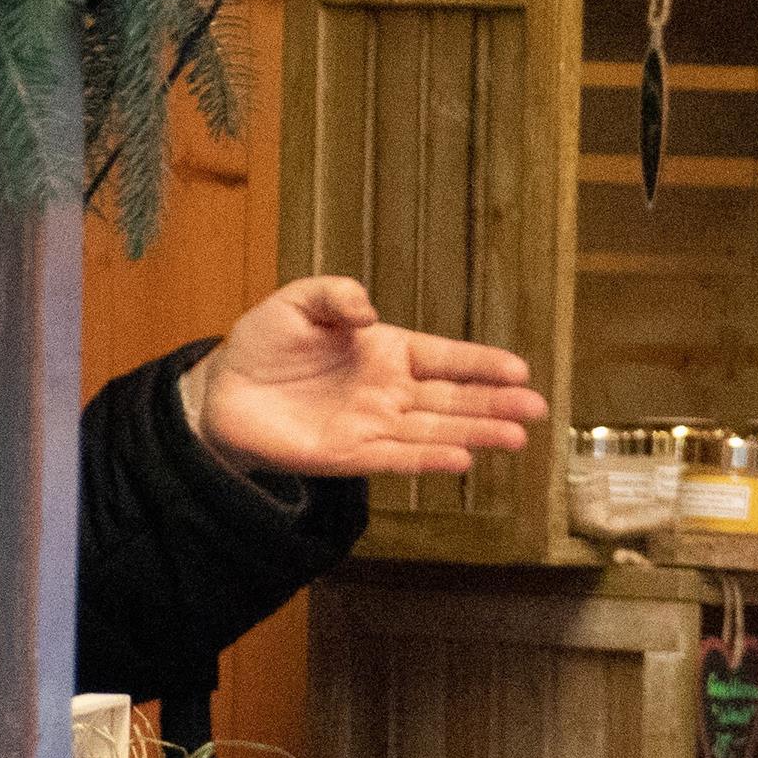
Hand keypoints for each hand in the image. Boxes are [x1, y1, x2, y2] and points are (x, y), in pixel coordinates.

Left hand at [187, 278, 547, 478]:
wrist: (221, 392)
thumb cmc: (266, 343)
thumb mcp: (299, 302)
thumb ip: (336, 296)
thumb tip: (370, 312)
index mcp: (388, 351)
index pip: (446, 358)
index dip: (482, 364)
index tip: (519, 370)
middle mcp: (390, 391)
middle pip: (453, 398)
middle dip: (496, 404)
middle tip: (536, 409)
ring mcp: (374, 425)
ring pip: (436, 430)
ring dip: (475, 435)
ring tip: (516, 439)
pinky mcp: (351, 455)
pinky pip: (398, 458)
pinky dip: (428, 460)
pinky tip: (461, 459)